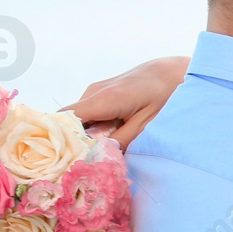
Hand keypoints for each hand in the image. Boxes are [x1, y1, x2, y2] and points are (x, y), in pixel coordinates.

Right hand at [62, 55, 189, 147]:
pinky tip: (106, 136)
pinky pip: (87, 112)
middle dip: (73, 141)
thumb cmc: (162, 96)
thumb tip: (99, 157)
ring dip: (83, 134)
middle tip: (84, 160)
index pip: (65, 119)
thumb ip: (121, 141)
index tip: (64, 157)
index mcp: (102, 100)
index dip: (61, 138)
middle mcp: (92, 93)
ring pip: (77, 118)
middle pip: (69, 120)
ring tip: (99, 148)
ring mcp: (94, 91)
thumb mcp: (145, 125)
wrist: (170, 72)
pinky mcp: (99, 93)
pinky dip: (91, 126)